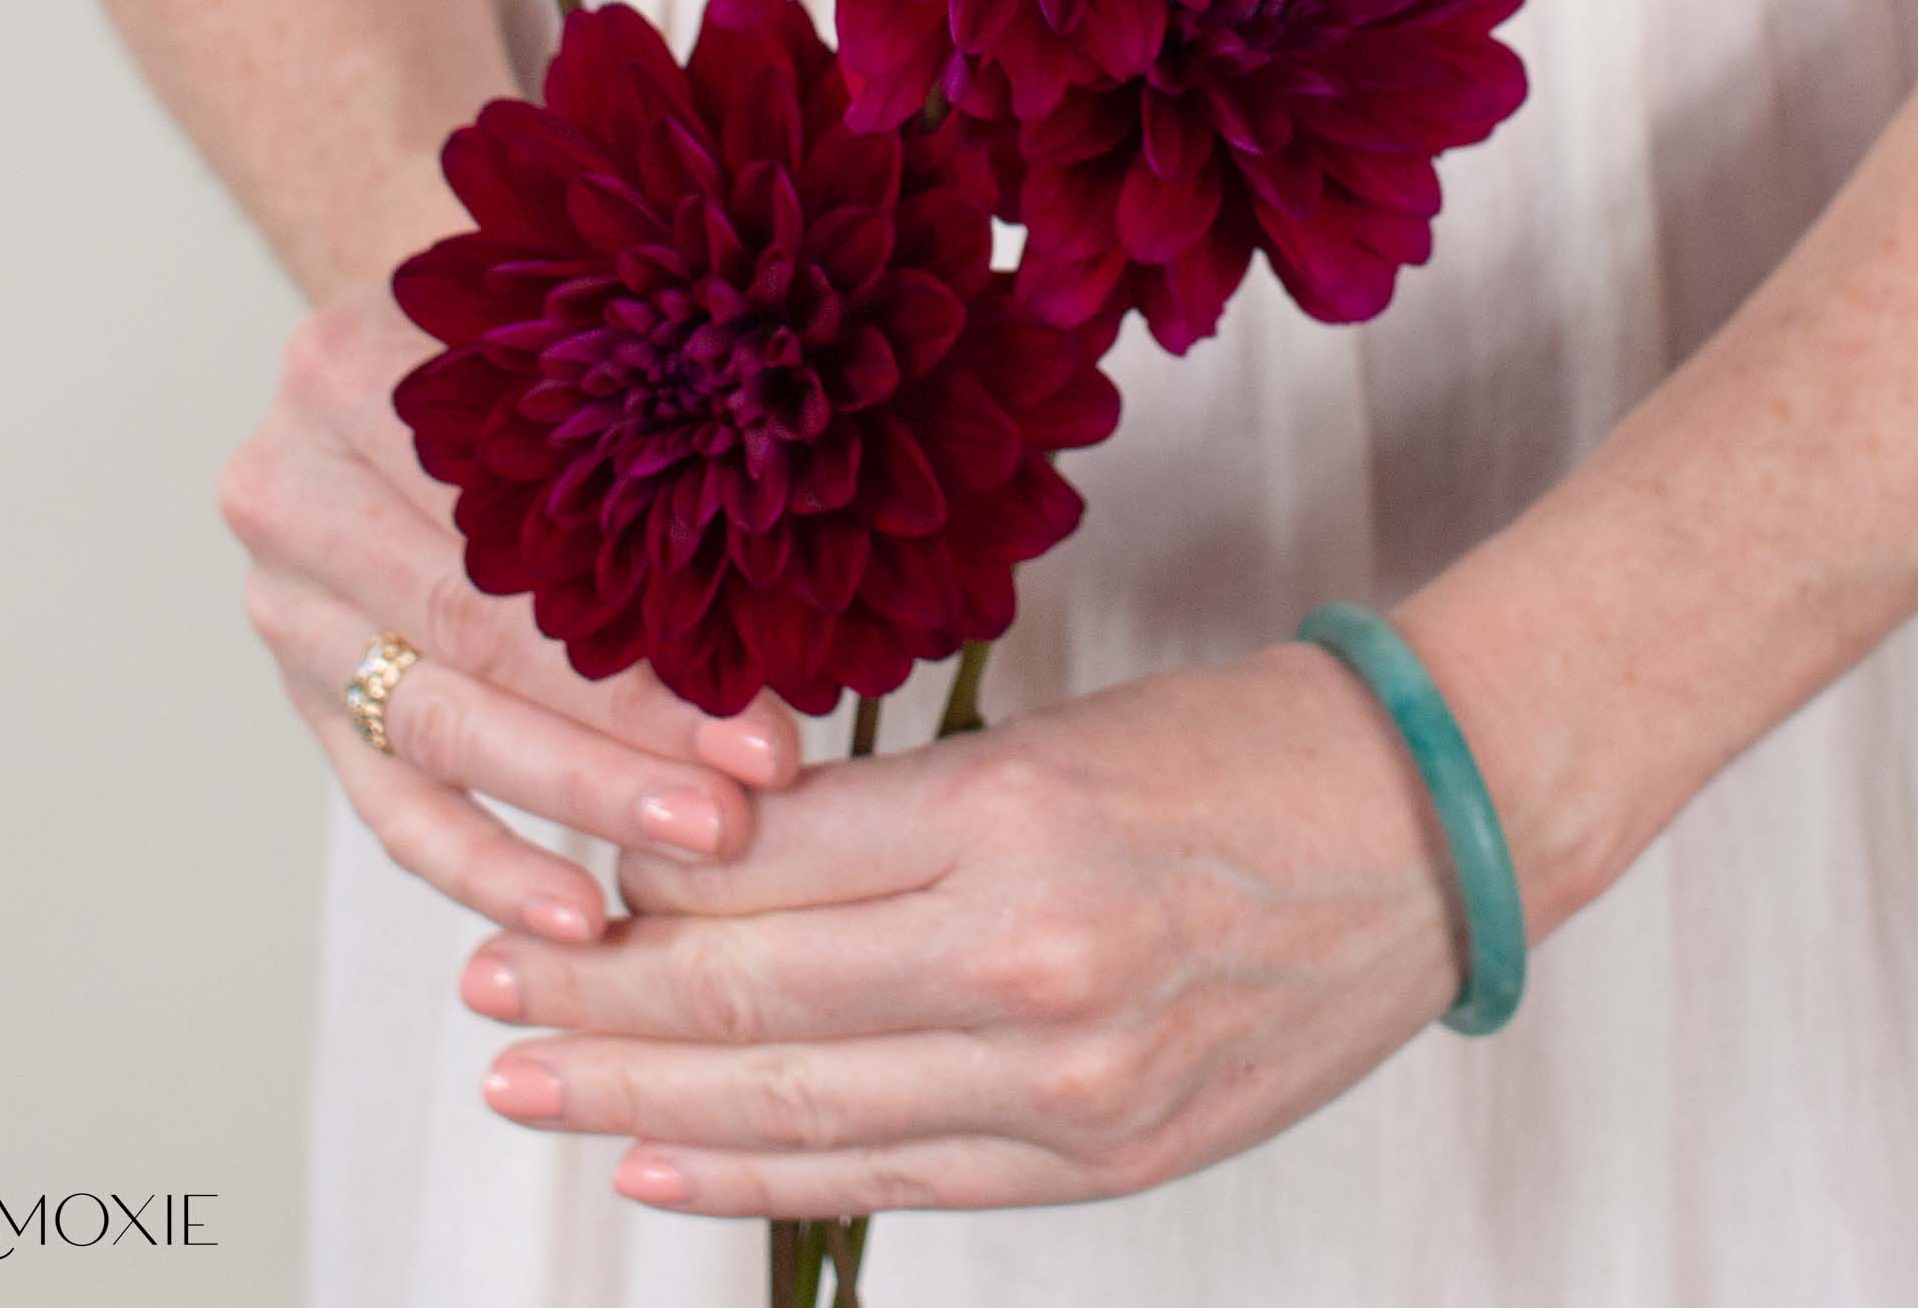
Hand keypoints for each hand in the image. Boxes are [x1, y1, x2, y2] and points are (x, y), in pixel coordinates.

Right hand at [218, 287, 802, 941]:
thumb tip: (808, 557)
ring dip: (571, 804)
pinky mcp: (306, 687)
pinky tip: (579, 920)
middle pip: (468, 641)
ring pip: (433, 730)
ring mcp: (286, 601)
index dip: (640, 637)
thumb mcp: (574, 329)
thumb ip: (637, 409)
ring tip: (691, 855)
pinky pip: (390, 799)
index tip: (765, 713)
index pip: (507, 537)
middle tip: (739, 809)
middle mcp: (289, 489)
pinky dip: (485, 865)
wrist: (411, 331)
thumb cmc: (541, 327)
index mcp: (346, 374)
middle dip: (616, 739)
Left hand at [457, 643, 1465, 1215]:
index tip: (555, 867)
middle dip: (594, 998)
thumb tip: (716, 851)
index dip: (637, 873)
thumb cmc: (1245, 751)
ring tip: (526, 1080)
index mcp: (1012, 821)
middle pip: (749, 998)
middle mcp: (1027, 968)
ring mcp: (1066, 1089)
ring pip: (796, 1109)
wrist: (1433, 837)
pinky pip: (891, 1183)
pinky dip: (762, 1183)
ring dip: (640, 1103)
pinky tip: (662, 1173)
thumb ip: (891, 814)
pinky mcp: (1101, 1163)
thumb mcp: (1057, 734)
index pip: (761, 865)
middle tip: (485, 990)